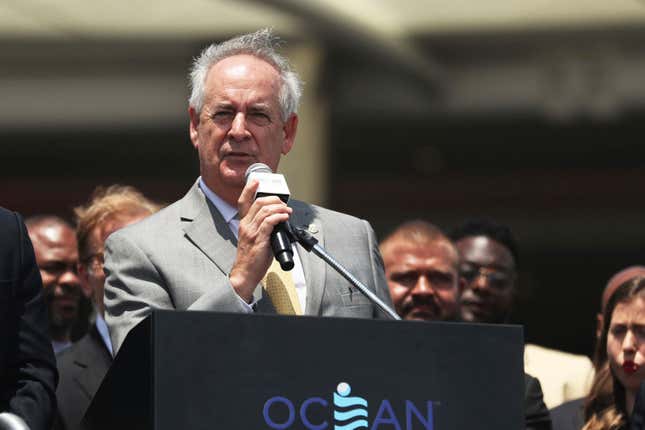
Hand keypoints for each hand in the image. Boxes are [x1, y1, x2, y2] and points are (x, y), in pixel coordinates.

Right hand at [229, 180, 291, 301]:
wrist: (245, 274)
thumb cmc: (251, 259)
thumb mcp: (253, 239)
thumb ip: (262, 228)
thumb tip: (278, 221)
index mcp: (243, 224)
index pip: (243, 201)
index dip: (249, 189)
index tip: (256, 181)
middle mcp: (246, 225)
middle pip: (259, 202)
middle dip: (274, 199)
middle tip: (283, 203)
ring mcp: (252, 232)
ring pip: (265, 210)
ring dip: (280, 208)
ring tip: (287, 211)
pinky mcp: (259, 239)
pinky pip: (269, 222)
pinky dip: (279, 217)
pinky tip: (284, 217)